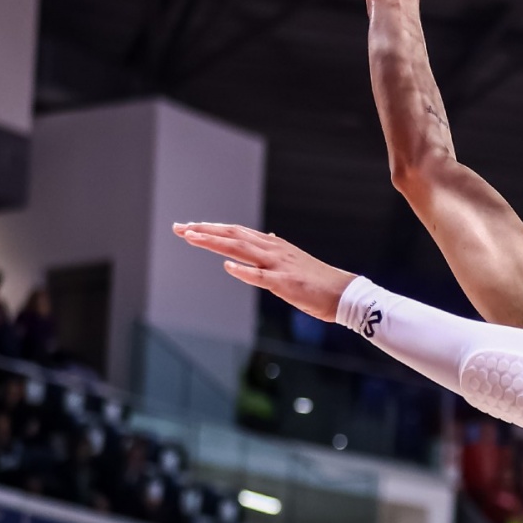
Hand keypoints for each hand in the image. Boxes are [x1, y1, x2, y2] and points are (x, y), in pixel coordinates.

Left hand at [174, 222, 355, 322]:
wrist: (343, 294)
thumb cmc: (318, 281)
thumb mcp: (293, 261)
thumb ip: (275, 250)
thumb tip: (265, 237)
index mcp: (273, 246)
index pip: (236, 232)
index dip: (211, 229)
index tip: (189, 228)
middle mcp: (273, 250)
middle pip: (233, 236)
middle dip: (204, 231)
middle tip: (179, 228)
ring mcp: (279, 265)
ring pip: (242, 249)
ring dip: (215, 243)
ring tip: (192, 238)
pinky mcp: (286, 284)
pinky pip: (261, 277)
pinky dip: (244, 271)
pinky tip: (228, 267)